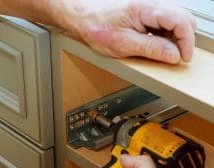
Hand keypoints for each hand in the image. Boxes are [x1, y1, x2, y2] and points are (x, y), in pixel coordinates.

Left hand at [60, 0, 195, 62]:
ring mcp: (149, 10)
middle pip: (182, 19)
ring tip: (165, 54)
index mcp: (146, 9)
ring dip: (175, 39)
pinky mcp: (145, 15)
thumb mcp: (124, 44)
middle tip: (176, 57)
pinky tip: (158, 47)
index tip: (183, 58)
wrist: (85, 18)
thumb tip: (173, 55)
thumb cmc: (98, 28)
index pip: (180, 21)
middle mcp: (151, 6)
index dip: (186, 41)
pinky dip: (166, 37)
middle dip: (184, 40)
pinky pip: (164, 24)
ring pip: (175, 22)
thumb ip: (151, 49)